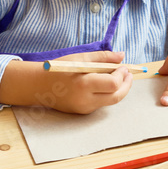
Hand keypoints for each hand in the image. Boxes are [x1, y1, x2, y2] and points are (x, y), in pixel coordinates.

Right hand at [0, 50, 132, 112]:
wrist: (39, 86)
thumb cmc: (59, 69)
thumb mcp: (80, 58)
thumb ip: (103, 57)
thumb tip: (122, 55)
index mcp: (84, 84)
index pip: (113, 84)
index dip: (122, 75)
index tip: (124, 66)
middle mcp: (85, 100)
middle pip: (116, 97)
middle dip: (126, 85)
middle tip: (129, 74)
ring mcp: (84, 108)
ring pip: (110, 101)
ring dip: (119, 90)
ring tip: (120, 77)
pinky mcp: (83, 112)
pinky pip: (101, 103)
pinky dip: (107, 94)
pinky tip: (105, 84)